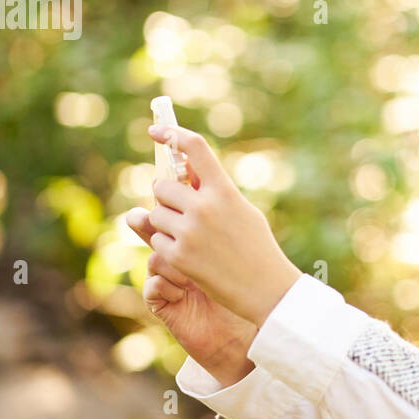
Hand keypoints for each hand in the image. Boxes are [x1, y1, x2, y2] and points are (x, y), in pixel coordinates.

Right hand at [126, 208, 256, 385]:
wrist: (246, 325)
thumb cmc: (245, 283)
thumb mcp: (233, 245)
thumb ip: (217, 217)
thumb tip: (203, 184)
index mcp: (191, 239)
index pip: (172, 214)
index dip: (169, 208)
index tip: (176, 204)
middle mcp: (175, 257)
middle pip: (155, 232)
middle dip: (164, 230)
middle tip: (182, 236)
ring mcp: (166, 280)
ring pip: (155, 258)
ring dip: (173, 266)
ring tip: (190, 277)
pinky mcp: (161, 303)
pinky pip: (152, 285)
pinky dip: (166, 287)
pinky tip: (183, 293)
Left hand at [144, 122, 301, 327]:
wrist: (264, 288)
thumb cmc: (256, 246)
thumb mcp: (241, 210)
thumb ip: (214, 190)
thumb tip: (184, 169)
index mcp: (224, 191)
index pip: (194, 148)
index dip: (172, 133)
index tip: (156, 130)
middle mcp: (204, 208)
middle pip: (162, 185)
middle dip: (166, 195)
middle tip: (178, 207)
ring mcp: (189, 233)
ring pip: (154, 213)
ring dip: (164, 221)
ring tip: (188, 235)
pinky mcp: (178, 257)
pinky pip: (156, 240)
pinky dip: (166, 245)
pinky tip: (188, 255)